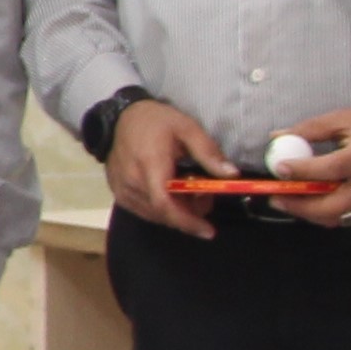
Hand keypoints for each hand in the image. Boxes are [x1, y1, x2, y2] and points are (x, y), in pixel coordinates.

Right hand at [105, 96, 233, 236]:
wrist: (120, 118)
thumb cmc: (156, 121)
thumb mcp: (188, 128)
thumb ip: (208, 153)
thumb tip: (232, 175)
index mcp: (150, 165)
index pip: (165, 204)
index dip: (187, 221)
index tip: (208, 231)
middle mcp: (132, 183)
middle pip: (163, 213)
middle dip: (189, 214)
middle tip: (206, 197)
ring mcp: (122, 191)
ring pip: (154, 215)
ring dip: (177, 212)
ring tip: (190, 193)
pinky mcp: (119, 194)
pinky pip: (144, 211)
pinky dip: (163, 210)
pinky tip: (172, 195)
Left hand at [273, 107, 350, 225]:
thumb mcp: (343, 120)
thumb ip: (310, 129)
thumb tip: (276, 138)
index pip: (334, 167)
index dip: (304, 170)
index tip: (280, 168)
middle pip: (335, 204)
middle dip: (300, 205)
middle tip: (276, 198)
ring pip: (338, 217)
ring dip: (308, 213)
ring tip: (288, 201)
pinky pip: (346, 219)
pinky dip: (324, 214)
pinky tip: (310, 204)